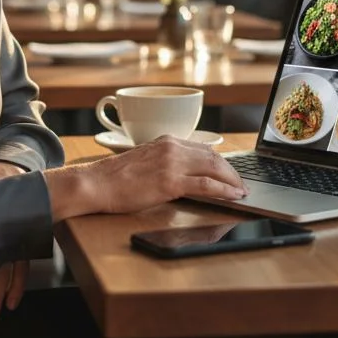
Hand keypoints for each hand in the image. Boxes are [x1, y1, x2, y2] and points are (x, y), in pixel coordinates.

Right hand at [44, 136, 248, 218]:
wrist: (96, 184)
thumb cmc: (115, 178)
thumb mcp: (144, 161)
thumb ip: (164, 162)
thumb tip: (182, 174)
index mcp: (166, 141)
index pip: (203, 148)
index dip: (220, 162)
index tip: (230, 172)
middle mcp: (172, 147)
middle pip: (214, 156)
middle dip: (232, 171)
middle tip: (241, 184)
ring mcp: (172, 163)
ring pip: (214, 168)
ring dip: (233, 181)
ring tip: (242, 191)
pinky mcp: (170, 182)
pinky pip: (206, 185)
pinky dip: (224, 190)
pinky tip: (233, 196)